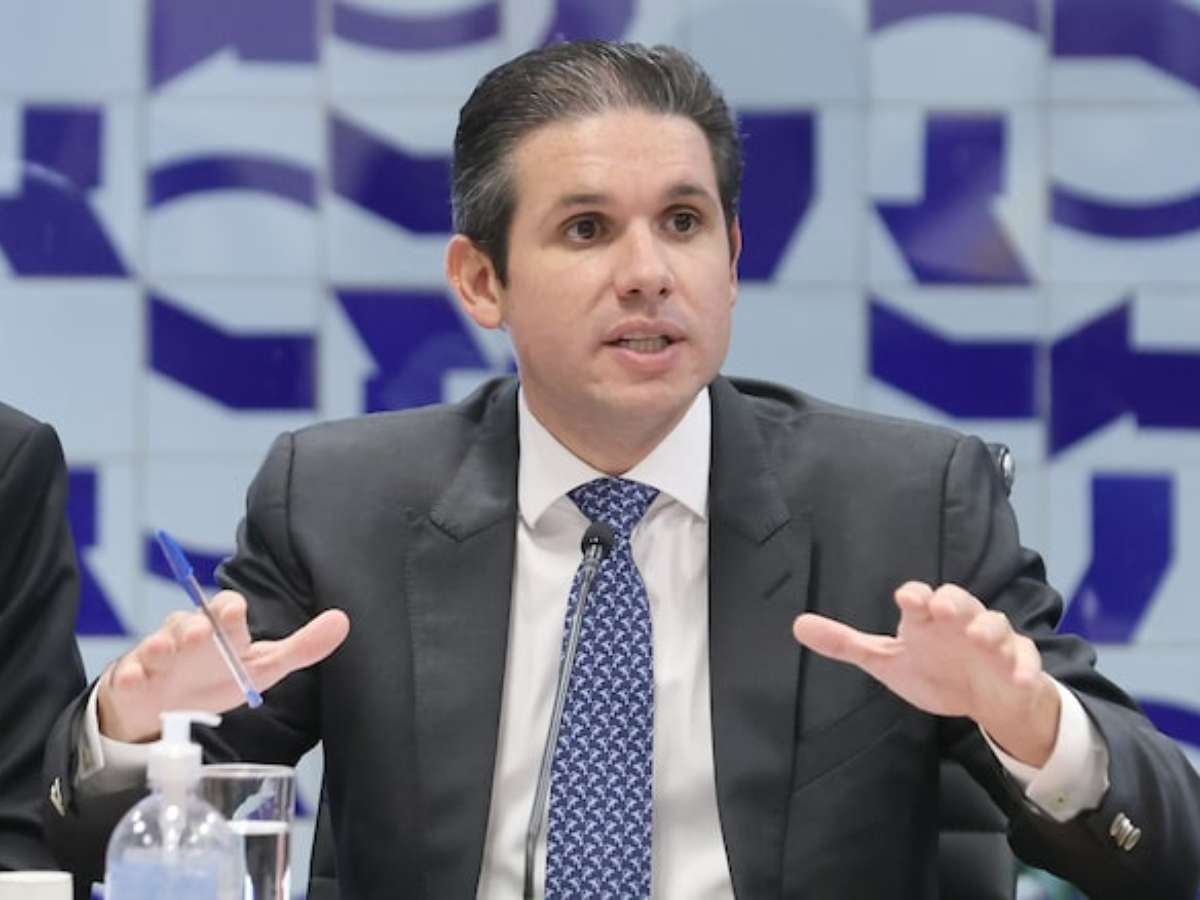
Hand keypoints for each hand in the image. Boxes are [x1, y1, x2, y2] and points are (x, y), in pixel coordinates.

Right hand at [97, 591, 349, 742]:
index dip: (229, 610)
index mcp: (222, 630)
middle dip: (195, 626)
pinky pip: (128, 676)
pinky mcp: (131, 679)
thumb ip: (303, 647)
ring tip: (167, 651)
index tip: (234, 613)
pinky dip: (131, 677)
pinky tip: (136, 680)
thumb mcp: (263, 667)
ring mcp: (157, 656)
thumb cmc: (217, 678)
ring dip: (162, 646)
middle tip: (201, 632)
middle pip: (190, 623)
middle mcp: (188, 636)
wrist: (164, 709)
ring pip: (157, 644)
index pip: (226, 609)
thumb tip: (343, 621)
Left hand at [792, 581, 1059, 766]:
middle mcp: (961, 623)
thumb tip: (797, 625)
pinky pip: (1026, 663)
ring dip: (989, 629)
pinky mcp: (1019, 665)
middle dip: (953, 603)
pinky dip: (1025, 668)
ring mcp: (993, 643)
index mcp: (927, 620)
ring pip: (996, 626)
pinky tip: (1019, 677)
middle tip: (942, 608)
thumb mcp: (887, 661)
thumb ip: (846, 644)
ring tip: (980, 638)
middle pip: (960, 602)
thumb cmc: (935, 669)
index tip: (907, 598)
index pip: (921, 599)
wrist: (985, 698)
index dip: (915, 597)